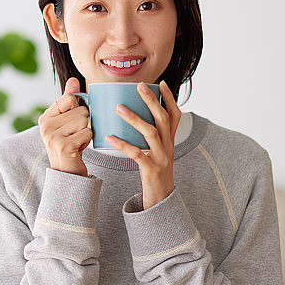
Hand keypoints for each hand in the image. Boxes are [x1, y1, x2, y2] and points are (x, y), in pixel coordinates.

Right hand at [38, 77, 91, 177]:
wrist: (67, 174)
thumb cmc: (69, 145)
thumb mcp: (66, 122)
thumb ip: (68, 100)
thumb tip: (73, 80)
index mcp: (45, 118)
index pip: (69, 98)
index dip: (78, 109)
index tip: (72, 123)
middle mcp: (45, 126)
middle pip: (80, 110)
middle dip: (84, 123)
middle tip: (75, 136)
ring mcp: (53, 136)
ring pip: (85, 121)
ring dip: (86, 132)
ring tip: (77, 142)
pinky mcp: (64, 146)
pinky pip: (88, 132)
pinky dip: (88, 140)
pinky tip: (79, 149)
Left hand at [105, 80, 181, 208]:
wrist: (161, 201)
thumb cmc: (155, 174)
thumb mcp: (158, 153)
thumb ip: (151, 137)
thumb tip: (135, 118)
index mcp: (170, 141)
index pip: (175, 115)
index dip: (170, 99)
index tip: (161, 83)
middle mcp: (168, 146)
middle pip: (163, 118)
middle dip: (152, 100)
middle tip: (139, 86)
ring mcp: (161, 158)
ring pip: (150, 133)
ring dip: (135, 118)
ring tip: (119, 108)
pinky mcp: (151, 169)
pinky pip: (136, 154)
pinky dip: (122, 144)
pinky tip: (109, 137)